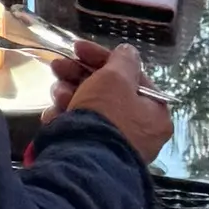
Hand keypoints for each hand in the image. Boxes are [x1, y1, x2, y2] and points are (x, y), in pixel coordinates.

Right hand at [49, 38, 173, 165]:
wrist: (85, 161)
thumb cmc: (106, 114)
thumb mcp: (115, 79)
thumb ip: (123, 61)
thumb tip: (128, 51)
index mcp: (154, 113)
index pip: (130, 76)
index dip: (102, 57)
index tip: (77, 48)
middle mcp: (140, 131)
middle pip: (108, 92)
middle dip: (79, 76)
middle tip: (57, 67)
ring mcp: (116, 143)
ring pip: (90, 108)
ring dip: (69, 94)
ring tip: (56, 94)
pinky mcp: (95, 153)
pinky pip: (81, 127)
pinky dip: (66, 117)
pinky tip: (53, 115)